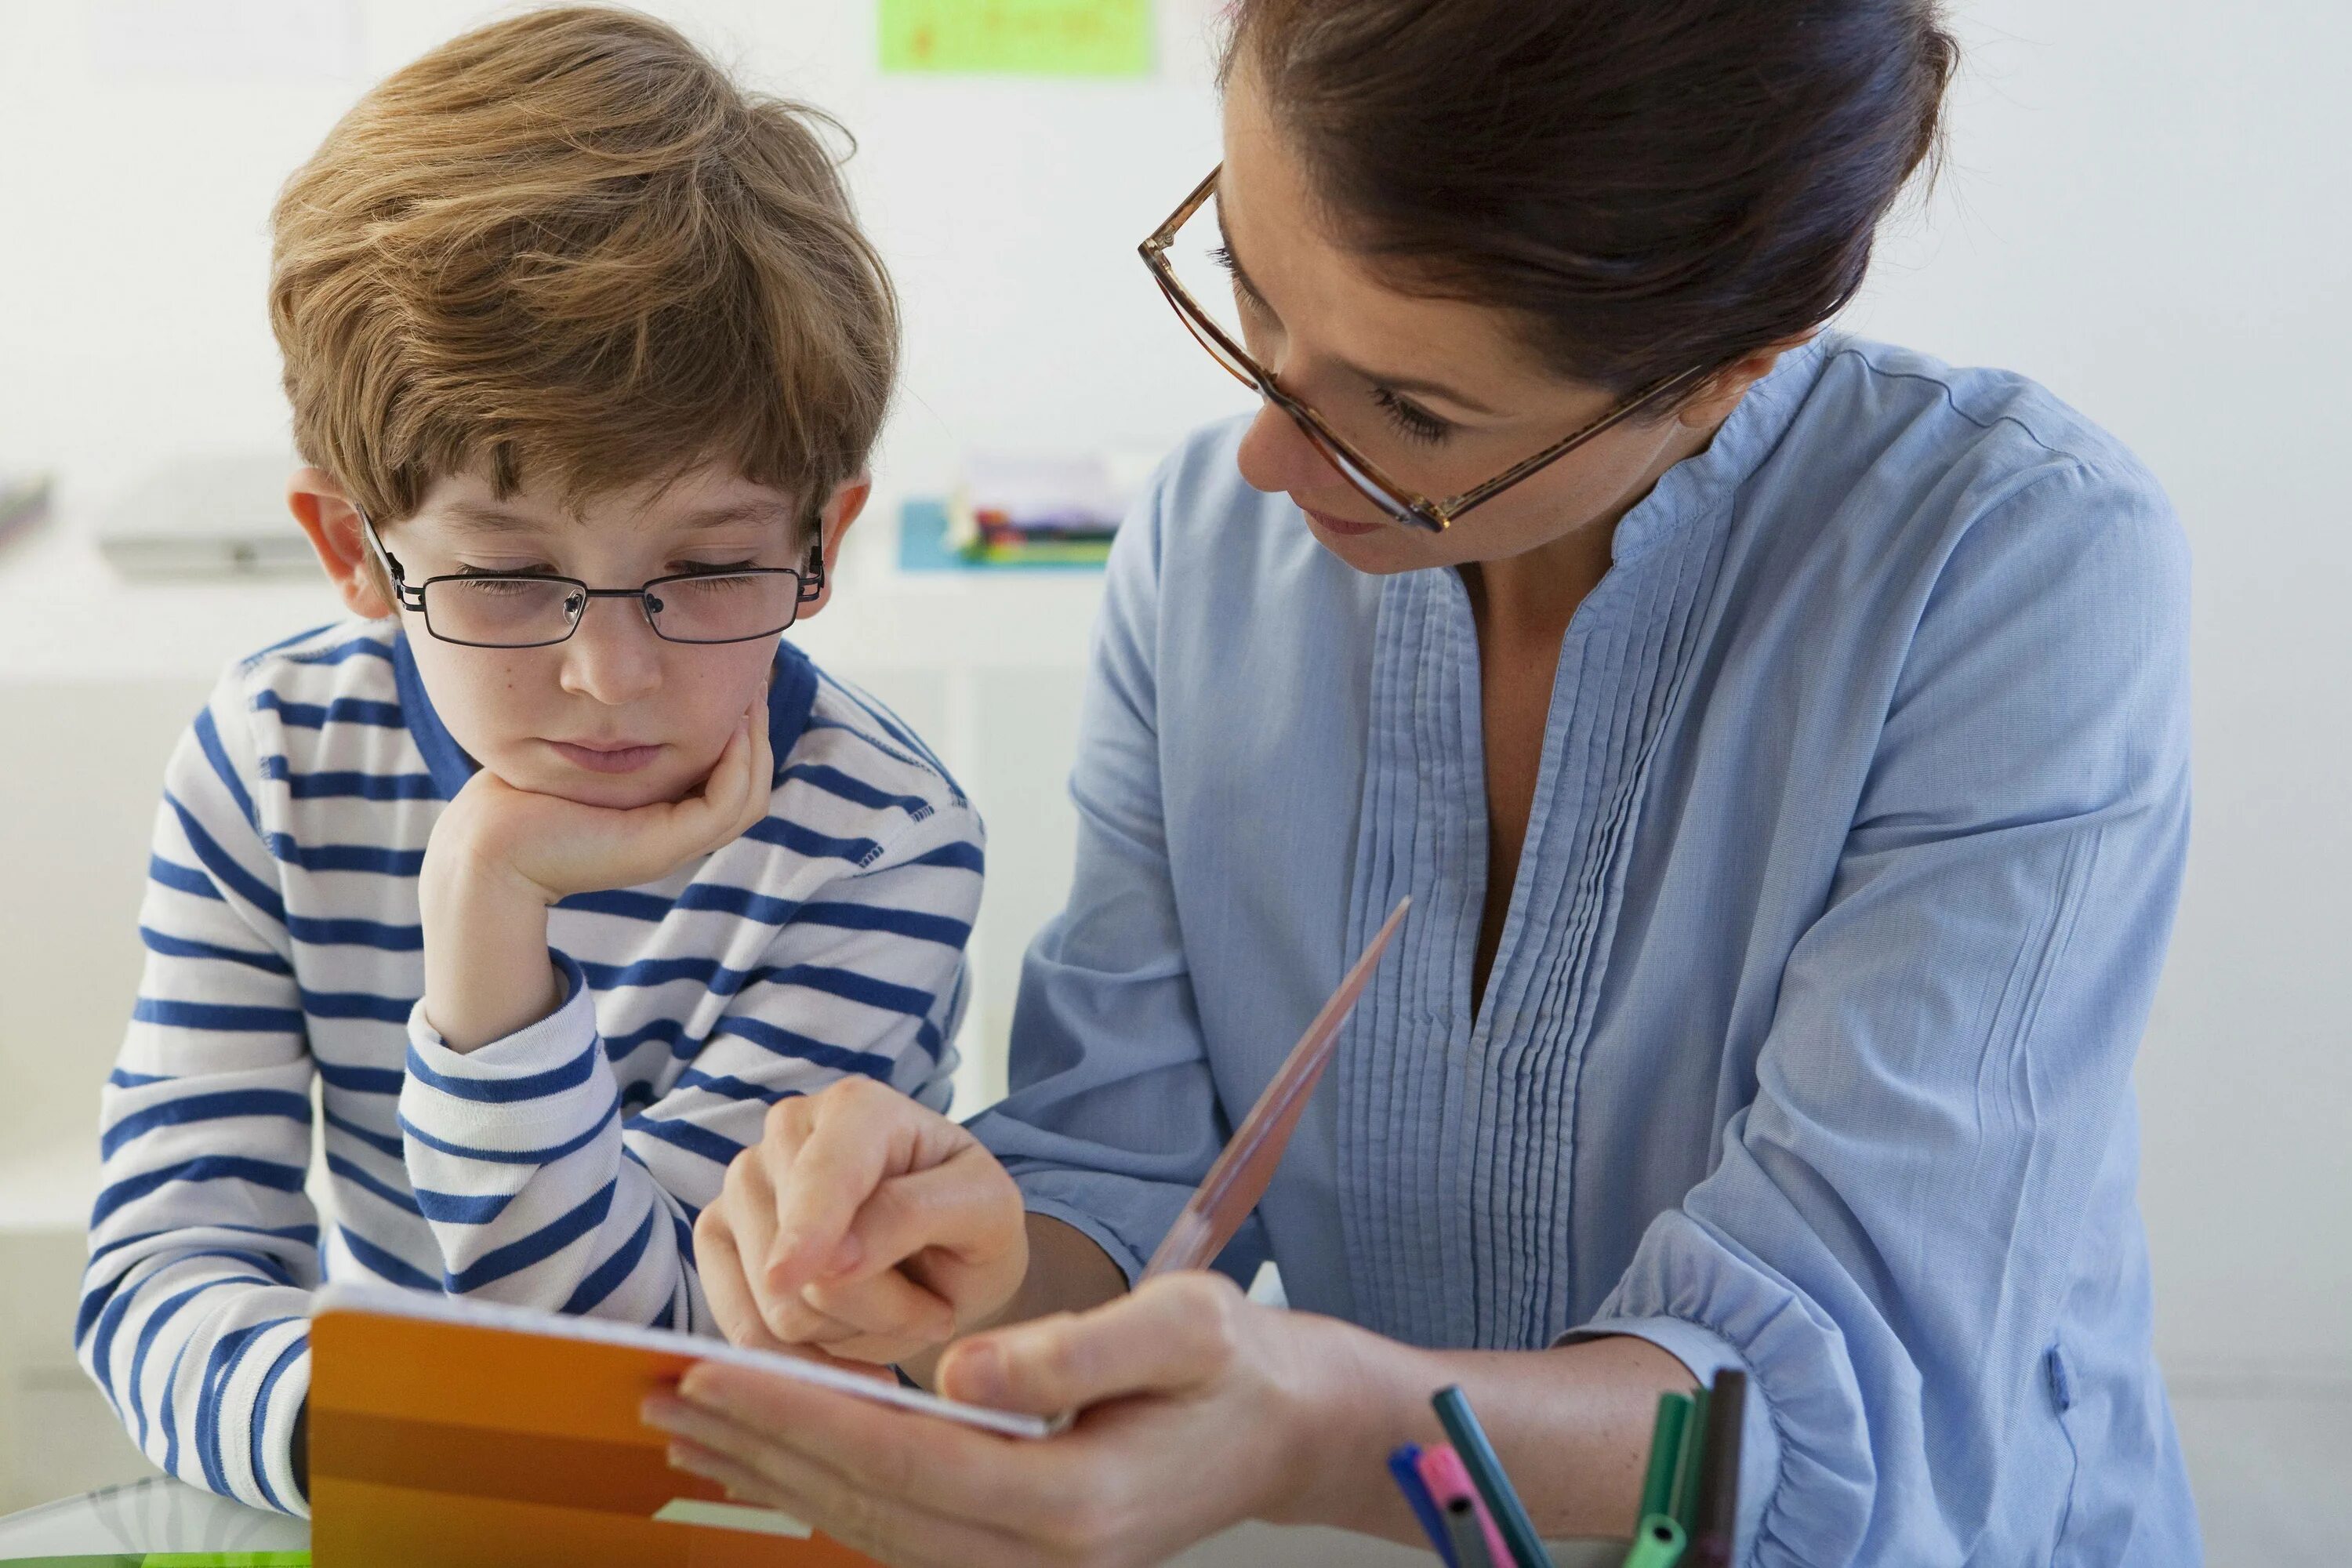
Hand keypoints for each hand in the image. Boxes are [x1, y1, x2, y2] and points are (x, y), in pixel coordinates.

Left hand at [430, 687, 774, 908]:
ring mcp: (675, 843)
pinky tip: (728, 722)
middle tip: (755, 678)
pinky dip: (739, 762)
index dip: (744, 729)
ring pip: (751, 797)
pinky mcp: (663, 845)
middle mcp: (677, 834)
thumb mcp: (584, 754)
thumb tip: (627, 683)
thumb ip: (617, 733)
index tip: (738, 679)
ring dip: (757, 743)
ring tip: (749, 695)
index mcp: (664, 816)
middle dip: (759, 728)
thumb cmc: (523, 794)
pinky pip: (728, 803)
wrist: (488, 844)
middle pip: (753, 786)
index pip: (732, 777)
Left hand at [645, 1272, 1359, 1567]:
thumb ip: (1078, 1347)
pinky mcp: (1013, 1557)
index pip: (905, 1456)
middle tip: (661, 1391)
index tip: (712, 1367)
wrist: (1288, 1432)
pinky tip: (770, 1465)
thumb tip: (961, 1370)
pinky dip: (821, 1495)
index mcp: (1075, 1502)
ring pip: (869, 1528)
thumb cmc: (1236, 1365)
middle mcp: (1040, 1558)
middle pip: (867, 1504)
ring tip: (686, 1427)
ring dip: (773, 1478)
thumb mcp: (1186, 1327)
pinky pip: (895, 1531)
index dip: (801, 1413)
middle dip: (758, 1448)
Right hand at [694, 1076, 1029, 1364]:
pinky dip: (803, 1357)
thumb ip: (913, 1216)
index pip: (824, 1176)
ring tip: (890, 1306)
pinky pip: (743, 1331)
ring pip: (773, 1304)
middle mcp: (786, 1131)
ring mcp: (743, 1183)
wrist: (944, 1252)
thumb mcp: (984, 1210)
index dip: (806, 1229)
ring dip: (845, 1332)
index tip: (788, 1278)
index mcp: (859, 1107)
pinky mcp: (717, 1238)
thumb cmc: (971, 1221)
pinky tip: (849, 1340)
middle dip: (874, 1305)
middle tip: (930, 1306)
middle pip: (800, 1260)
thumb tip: (830, 1261)